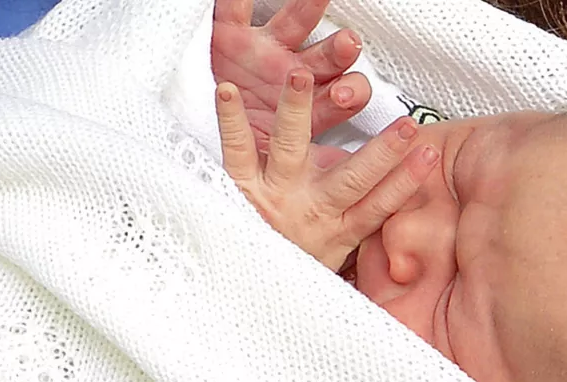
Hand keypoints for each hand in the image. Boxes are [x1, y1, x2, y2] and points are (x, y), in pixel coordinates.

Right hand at [212, 0, 371, 159]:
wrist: (211, 144)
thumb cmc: (258, 160)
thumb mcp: (286, 168)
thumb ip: (321, 165)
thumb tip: (355, 178)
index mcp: (314, 109)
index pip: (344, 98)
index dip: (350, 94)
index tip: (348, 95)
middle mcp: (296, 76)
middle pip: (327, 58)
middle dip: (339, 51)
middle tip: (348, 44)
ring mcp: (266, 53)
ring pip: (294, 24)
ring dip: (307, 10)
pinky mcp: (230, 34)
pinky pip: (234, 9)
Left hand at [215, 71, 438, 271]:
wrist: (243, 291)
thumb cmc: (296, 262)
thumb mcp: (337, 255)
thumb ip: (362, 223)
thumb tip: (404, 204)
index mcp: (339, 229)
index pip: (380, 205)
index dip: (406, 181)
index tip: (430, 153)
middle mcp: (311, 211)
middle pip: (353, 180)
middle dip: (382, 152)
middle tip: (406, 126)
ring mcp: (275, 196)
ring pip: (291, 150)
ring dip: (297, 111)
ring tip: (302, 78)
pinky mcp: (240, 187)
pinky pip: (236, 150)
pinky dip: (230, 120)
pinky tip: (227, 91)